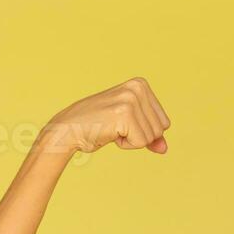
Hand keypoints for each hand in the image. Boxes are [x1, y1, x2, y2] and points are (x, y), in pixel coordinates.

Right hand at [40, 77, 171, 155]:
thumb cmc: (97, 126)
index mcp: (140, 84)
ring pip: (151, 137)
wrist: (68, 129)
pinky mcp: (124, 114)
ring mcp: (130, 99)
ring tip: (111, 128)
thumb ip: (150, 135)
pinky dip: (125, 144)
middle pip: (160, 130)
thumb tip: (164, 149)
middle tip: (115, 126)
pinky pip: (140, 142)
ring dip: (131, 140)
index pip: (164, 122)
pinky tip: (109, 133)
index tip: (122, 122)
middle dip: (139, 136)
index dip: (144, 131)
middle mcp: (137, 87)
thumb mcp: (129, 126)